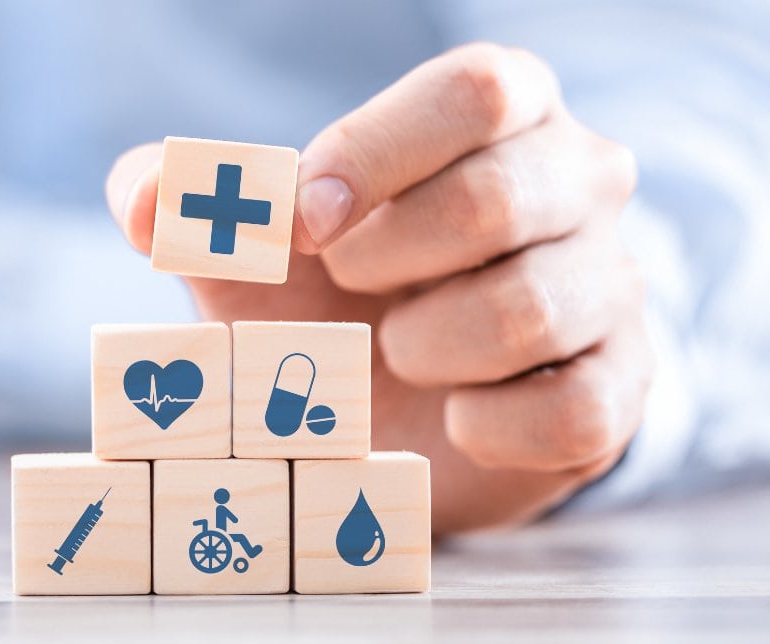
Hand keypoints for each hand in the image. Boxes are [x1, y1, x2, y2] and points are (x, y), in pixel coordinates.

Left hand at [105, 43, 651, 533]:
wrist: (392, 407)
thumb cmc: (327, 299)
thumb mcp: (251, 246)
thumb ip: (190, 206)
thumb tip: (146, 200)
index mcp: (501, 112)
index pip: (475, 91)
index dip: (374, 155)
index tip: (305, 225)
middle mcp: (580, 181)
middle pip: (497, 197)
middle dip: (384, 261)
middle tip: (349, 293)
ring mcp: (611, 284)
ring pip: (529, 309)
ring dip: (424, 347)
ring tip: (398, 354)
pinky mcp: (623, 389)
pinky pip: (570, 410)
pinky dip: (484, 426)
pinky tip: (451, 417)